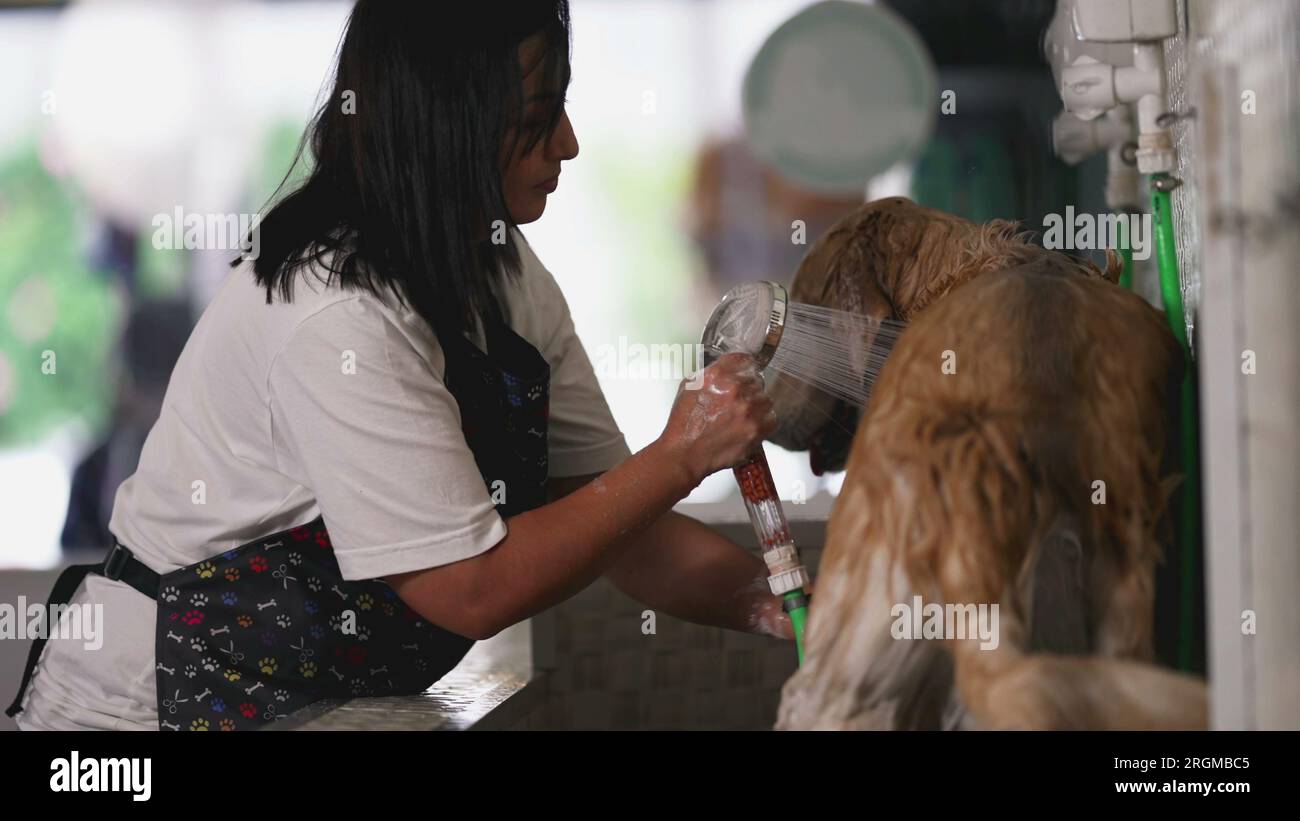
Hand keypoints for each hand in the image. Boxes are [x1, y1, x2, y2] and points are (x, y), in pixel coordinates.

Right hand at [658, 352, 775, 482]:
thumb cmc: (684, 424)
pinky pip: (772, 418)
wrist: (684, 455)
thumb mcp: (689, 386)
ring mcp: (748, 410)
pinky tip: (750, 426)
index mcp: (717, 375)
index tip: (747, 372)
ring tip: (742, 417)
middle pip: (757, 380)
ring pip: (766, 399)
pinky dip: (763, 422)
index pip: (744, 359)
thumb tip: (729, 369)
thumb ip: (711, 373)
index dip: (746, 367)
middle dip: (749, 390)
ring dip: (757, 406)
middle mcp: (734, 389)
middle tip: (738, 402)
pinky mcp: (756, 429)